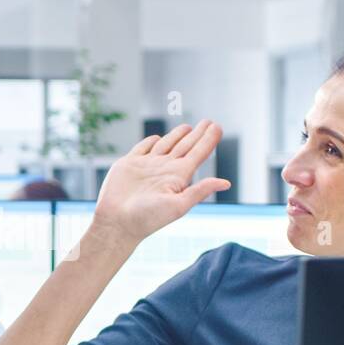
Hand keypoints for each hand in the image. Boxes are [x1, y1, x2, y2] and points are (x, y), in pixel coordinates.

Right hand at [91, 120, 230, 244]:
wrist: (117, 222)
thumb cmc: (147, 218)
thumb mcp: (178, 206)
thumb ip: (200, 191)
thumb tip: (226, 183)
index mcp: (179, 177)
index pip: (198, 154)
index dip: (208, 139)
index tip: (217, 126)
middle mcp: (165, 170)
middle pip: (185, 146)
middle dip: (197, 134)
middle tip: (208, 122)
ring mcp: (148, 166)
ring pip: (166, 144)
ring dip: (177, 135)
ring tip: (187, 127)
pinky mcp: (130, 164)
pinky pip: (143, 147)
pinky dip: (151, 141)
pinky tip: (158, 139)